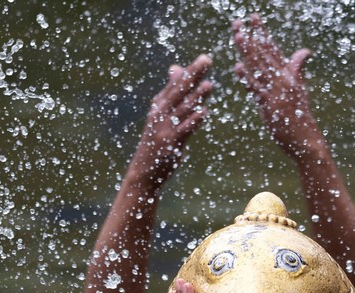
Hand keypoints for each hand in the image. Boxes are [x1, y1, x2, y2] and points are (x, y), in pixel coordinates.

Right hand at [132, 54, 214, 188]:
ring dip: (196, 96)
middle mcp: (160, 113)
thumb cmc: (156, 141)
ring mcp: (165, 128)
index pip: (177, 84)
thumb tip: (176, 68)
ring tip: (209, 84)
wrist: (144, 172)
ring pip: (183, 108)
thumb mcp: (161, 114)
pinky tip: (203, 111)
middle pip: (179, 91)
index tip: (205, 58)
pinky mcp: (170, 143)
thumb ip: (172, 93)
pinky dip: (193, 120)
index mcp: (160, 105)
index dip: (191, 71)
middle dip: (193, 75)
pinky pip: (184, 130)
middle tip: (207, 60)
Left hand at [233, 14, 320, 158]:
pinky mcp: (271, 105)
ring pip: (259, 67)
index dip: (262, 33)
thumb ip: (297, 69)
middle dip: (251, 37)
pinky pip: (257, 89)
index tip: (254, 18)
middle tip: (237, 22)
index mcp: (289, 74)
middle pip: (264, 54)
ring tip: (237, 36)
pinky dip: (248, 78)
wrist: (305, 138)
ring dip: (247, 52)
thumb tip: (305, 52)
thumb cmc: (301, 115)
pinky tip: (238, 67)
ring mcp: (277, 91)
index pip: (273, 48)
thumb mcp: (300, 88)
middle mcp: (283, 79)